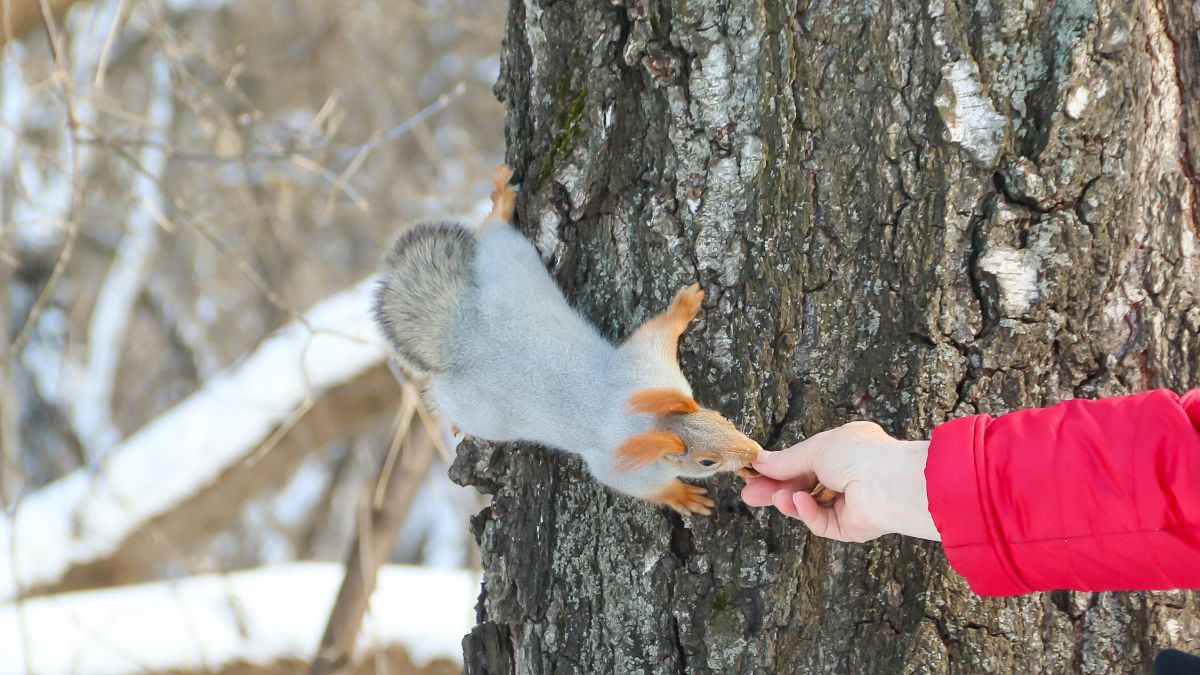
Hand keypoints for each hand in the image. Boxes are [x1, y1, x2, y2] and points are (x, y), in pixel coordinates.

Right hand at [741, 421, 939, 541]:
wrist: (891, 484)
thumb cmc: (859, 455)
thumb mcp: (815, 449)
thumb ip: (786, 460)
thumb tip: (760, 462)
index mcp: (844, 449)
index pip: (804, 462)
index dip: (779, 469)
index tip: (755, 473)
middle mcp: (848, 475)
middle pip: (803, 486)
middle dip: (776, 490)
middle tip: (750, 495)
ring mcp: (850, 503)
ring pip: (809, 506)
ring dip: (791, 501)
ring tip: (777, 498)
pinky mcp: (850, 527)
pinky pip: (822, 522)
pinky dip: (808, 513)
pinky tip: (800, 502)